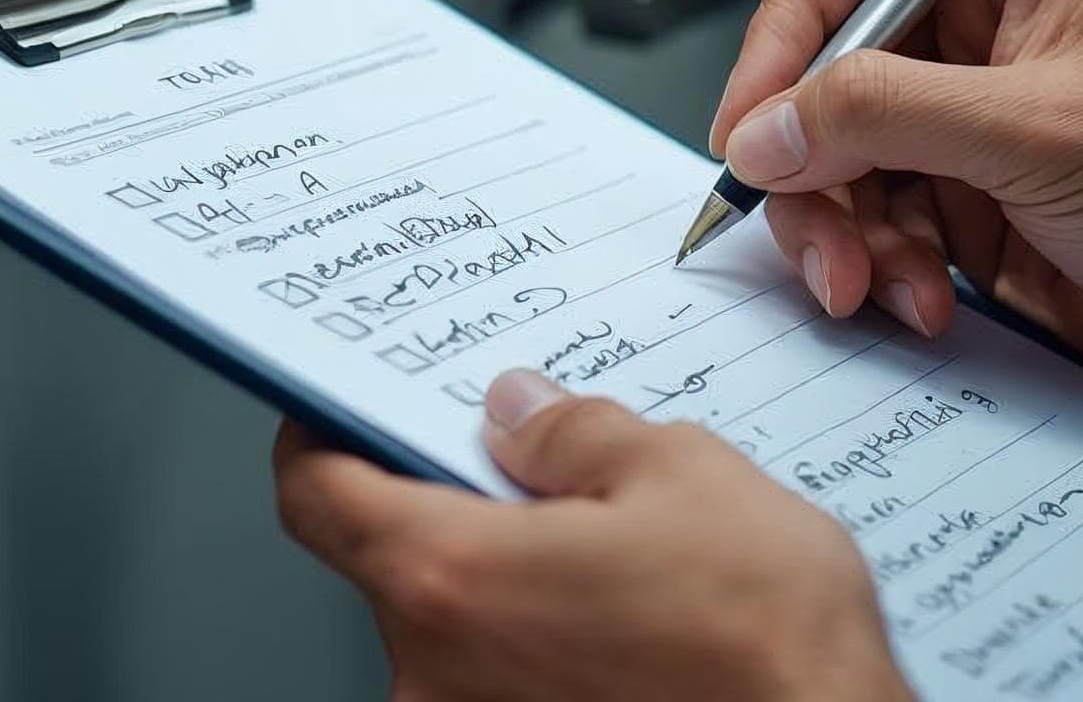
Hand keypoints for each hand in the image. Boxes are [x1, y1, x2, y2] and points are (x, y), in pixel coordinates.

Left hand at [273, 372, 909, 701]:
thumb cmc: (765, 641)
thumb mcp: (679, 475)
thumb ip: (573, 435)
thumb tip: (516, 412)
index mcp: (450, 580)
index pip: (317, 497)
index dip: (319, 439)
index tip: (335, 408)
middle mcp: (436, 678)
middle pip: (399, 562)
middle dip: (461, 507)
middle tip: (540, 467)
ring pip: (463, 629)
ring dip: (515, 583)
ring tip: (619, 552)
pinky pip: (508, 686)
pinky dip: (546, 646)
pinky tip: (631, 624)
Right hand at [711, 0, 1082, 422]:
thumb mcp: (1039, 132)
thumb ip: (886, 118)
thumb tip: (762, 129)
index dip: (785, 23)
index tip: (753, 117)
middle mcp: (979, 19)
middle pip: (822, 61)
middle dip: (809, 157)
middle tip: (815, 239)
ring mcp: (969, 113)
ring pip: (835, 151)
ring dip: (841, 228)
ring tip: (878, 288)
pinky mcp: (970, 199)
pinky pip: (874, 220)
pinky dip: (880, 266)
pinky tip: (927, 303)